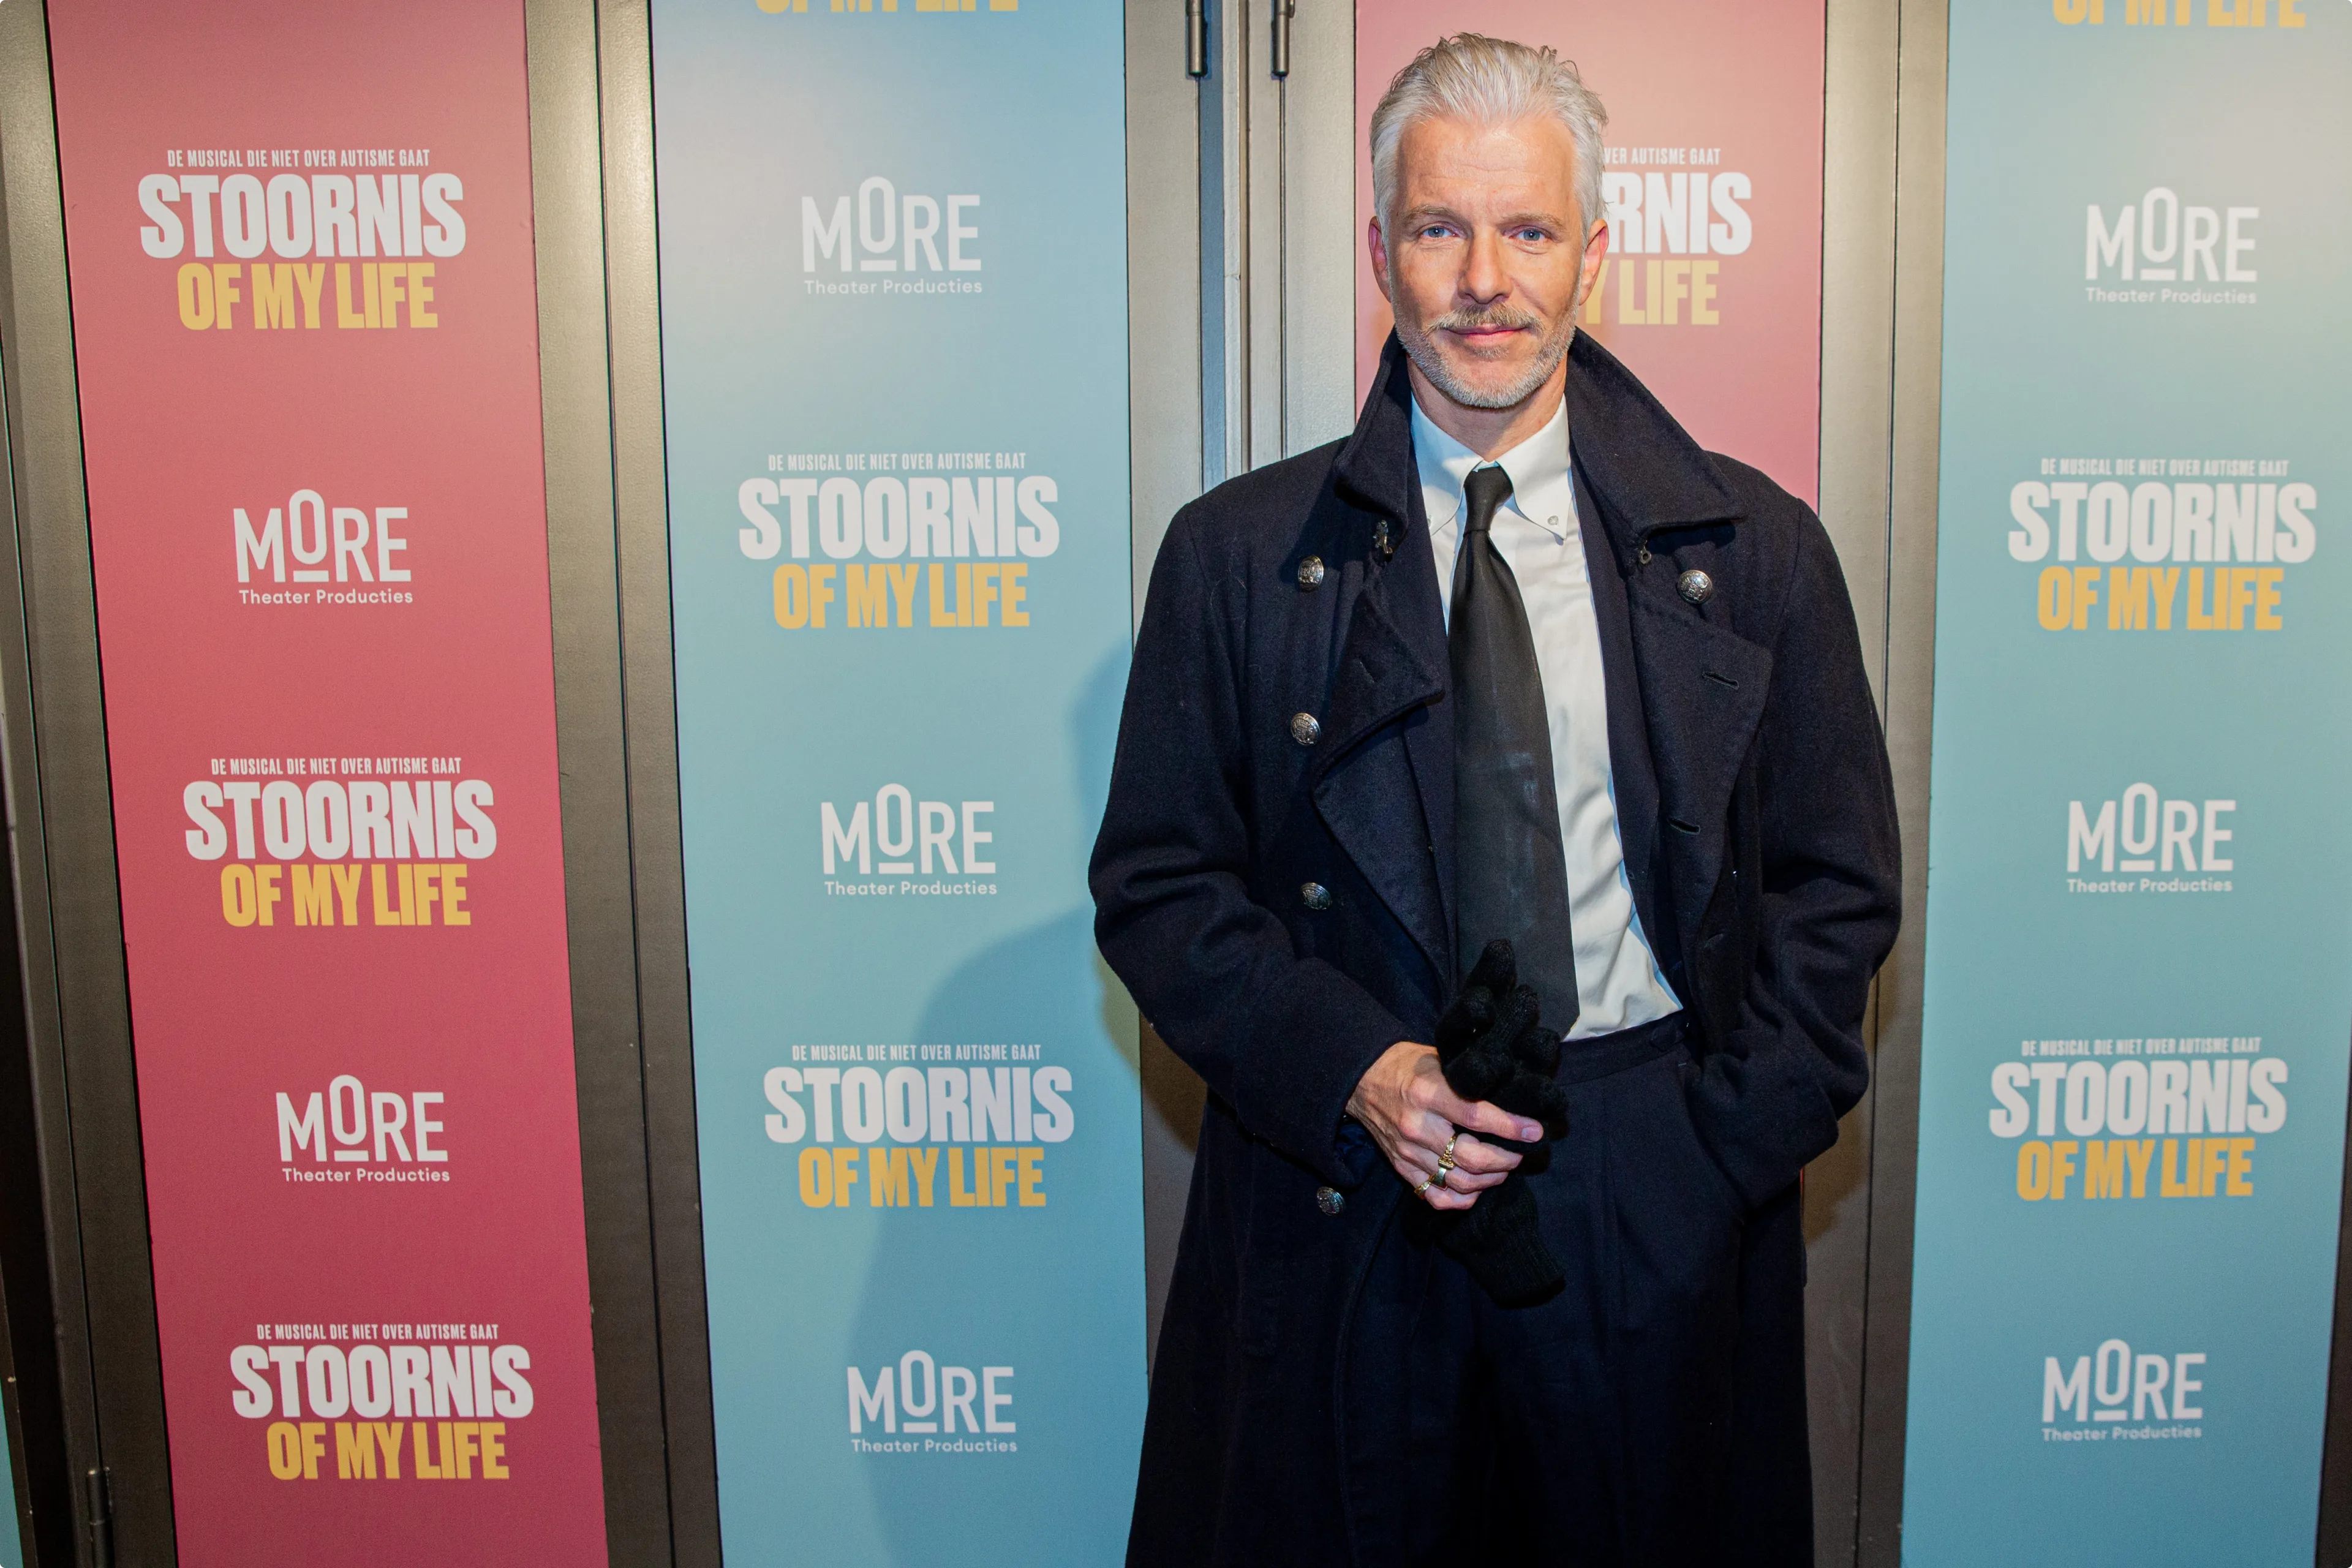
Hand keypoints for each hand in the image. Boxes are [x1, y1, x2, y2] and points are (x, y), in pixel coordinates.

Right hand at [1346, 1041, 1542, 1210]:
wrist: (1360, 1079)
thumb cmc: (1406, 1065)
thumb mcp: (1438, 1059)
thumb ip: (1469, 1078)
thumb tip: (1513, 1092)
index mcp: (1428, 1093)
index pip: (1476, 1117)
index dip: (1511, 1127)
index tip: (1535, 1131)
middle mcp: (1417, 1126)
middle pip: (1471, 1158)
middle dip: (1505, 1160)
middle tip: (1520, 1153)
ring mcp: (1407, 1152)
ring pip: (1458, 1182)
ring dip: (1490, 1180)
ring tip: (1503, 1169)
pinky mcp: (1401, 1167)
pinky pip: (1436, 1197)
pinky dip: (1462, 1199)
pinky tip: (1476, 1188)